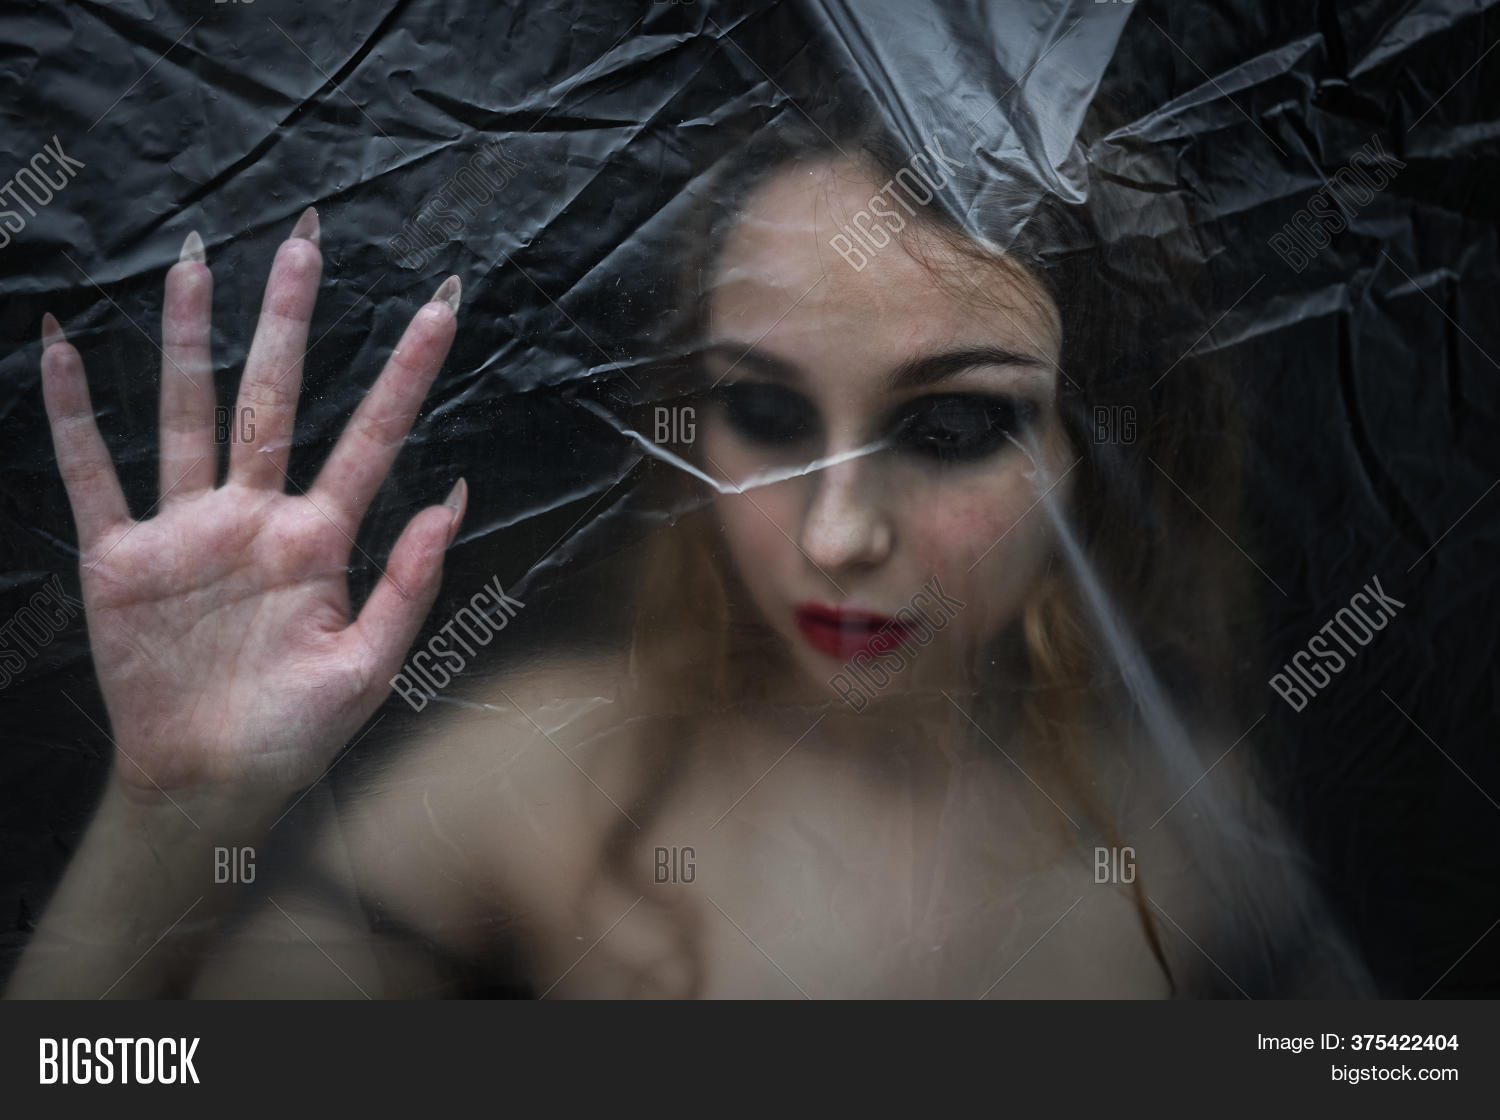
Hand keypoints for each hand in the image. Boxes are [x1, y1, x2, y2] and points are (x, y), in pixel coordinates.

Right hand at [40, 209, 466, 800]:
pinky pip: (93, 474)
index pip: (372, 436)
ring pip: (187, 413)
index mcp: (322, 539)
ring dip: (188, 339)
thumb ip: (410, 581)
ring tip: (193, 262)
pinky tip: (60, 348)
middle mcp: (255, 515)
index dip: (407, 373)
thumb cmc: (299, 732)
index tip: (441, 308)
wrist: (211, 782)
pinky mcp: (123, 556)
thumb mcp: (371, 664)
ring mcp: (188, 529)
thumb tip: (455, 494)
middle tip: (307, 239)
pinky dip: (73, 416)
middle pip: (275, 397)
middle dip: (291, 321)